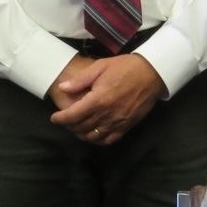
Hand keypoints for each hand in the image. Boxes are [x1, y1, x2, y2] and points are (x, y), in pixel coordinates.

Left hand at [49, 53, 166, 144]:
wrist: (152, 73)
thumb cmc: (125, 67)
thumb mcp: (100, 66)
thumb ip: (81, 80)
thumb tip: (63, 88)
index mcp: (99, 99)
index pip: (73, 116)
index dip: (60, 119)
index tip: (54, 118)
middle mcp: (107, 114)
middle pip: (81, 127)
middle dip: (69, 126)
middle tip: (64, 121)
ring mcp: (118, 122)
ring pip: (93, 136)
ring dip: (81, 134)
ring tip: (76, 127)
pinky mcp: (127, 126)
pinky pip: (108, 140)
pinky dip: (97, 140)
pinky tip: (93, 134)